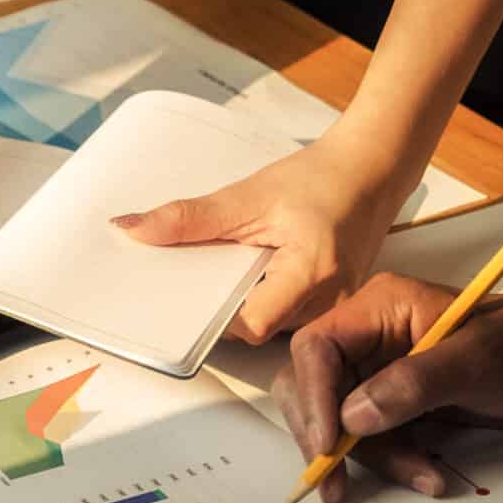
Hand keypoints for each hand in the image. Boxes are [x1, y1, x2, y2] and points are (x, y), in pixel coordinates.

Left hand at [111, 135, 421, 341]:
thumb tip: (132, 230)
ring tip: (220, 273)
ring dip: (241, 304)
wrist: (370, 173)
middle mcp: (328, 302)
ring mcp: (333, 309)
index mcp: (311, 273)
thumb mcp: (250, 195)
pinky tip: (244, 274)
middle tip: (189, 285)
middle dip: (221, 310)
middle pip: (258, 330)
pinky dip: (259, 297)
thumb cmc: (321, 180)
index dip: (215, 318)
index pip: (252, 324)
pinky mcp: (330, 307)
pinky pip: (284, 314)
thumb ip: (190, 218)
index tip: (183, 301)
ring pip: (270, 325)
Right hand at [272, 275, 502, 502]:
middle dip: (324, 436)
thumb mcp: (478, 361)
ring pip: (341, 422)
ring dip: (371, 459)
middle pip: (313, 387)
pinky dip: (395, 462)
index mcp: (379, 308)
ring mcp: (382, 372)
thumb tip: (351, 419)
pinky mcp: (400, 405)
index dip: (313, 396)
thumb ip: (413, 384)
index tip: (329, 445)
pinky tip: (429, 477)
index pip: (316, 348)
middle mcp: (369, 338)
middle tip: (335, 484)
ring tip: (421, 479)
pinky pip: (374, 439)